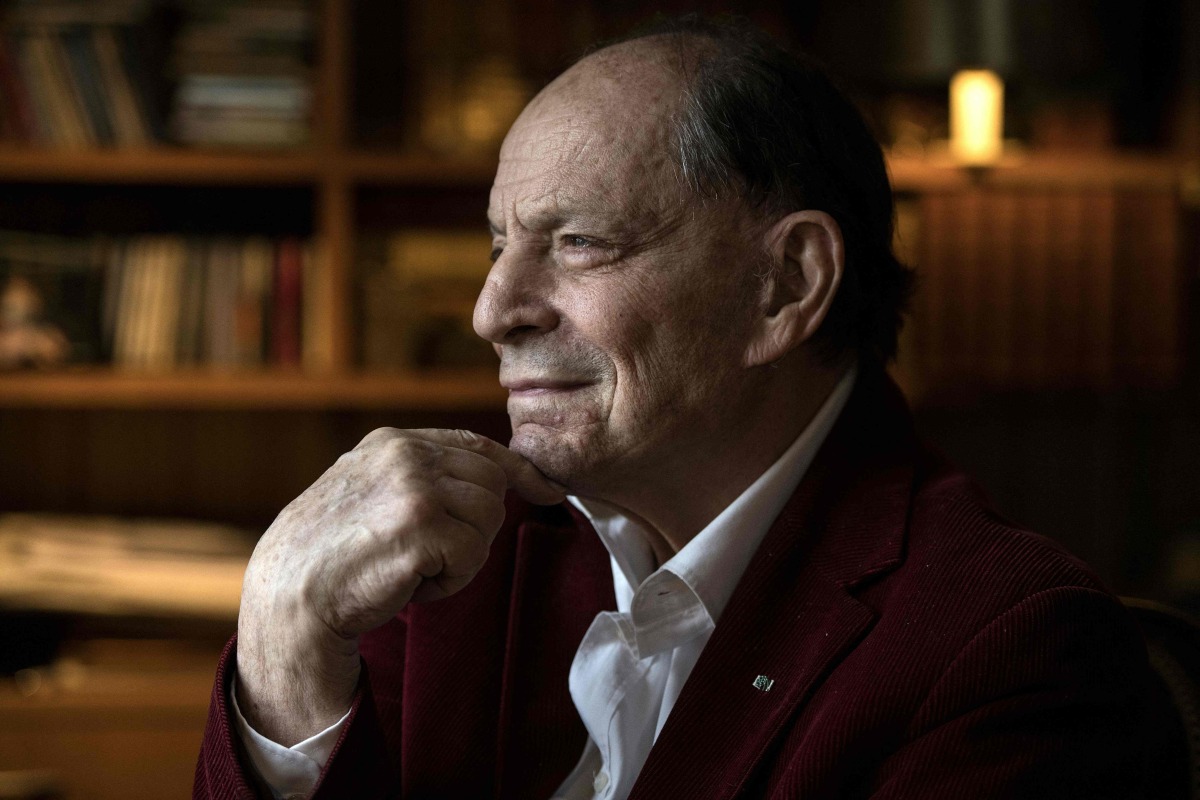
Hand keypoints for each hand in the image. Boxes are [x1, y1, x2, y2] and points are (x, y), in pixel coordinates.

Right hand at [234, 428, 563, 744]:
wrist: (289, 596)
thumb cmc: (332, 554)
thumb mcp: (372, 492)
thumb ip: (421, 477)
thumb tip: (497, 476)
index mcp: (394, 443)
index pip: (476, 445)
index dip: (515, 470)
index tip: (546, 490)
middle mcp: (405, 455)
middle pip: (492, 485)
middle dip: (474, 527)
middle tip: (426, 554)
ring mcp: (413, 488)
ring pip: (489, 519)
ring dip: (461, 557)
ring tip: (412, 568)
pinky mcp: (421, 527)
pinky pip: (473, 556)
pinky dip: (448, 582)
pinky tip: (408, 584)